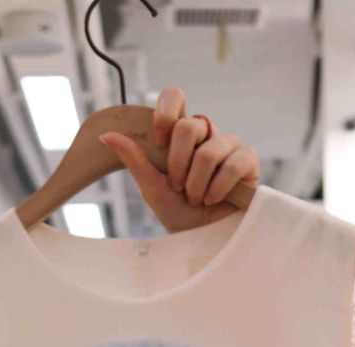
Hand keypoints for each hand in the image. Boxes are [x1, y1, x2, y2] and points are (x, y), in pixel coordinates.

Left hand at [100, 84, 259, 232]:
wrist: (204, 242)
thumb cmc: (179, 215)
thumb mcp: (152, 188)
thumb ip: (134, 160)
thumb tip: (106, 135)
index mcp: (181, 135)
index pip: (175, 97)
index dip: (165, 113)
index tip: (158, 141)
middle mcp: (206, 134)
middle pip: (188, 126)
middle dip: (178, 164)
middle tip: (178, 187)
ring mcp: (229, 145)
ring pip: (209, 150)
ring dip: (197, 184)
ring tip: (197, 200)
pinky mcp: (248, 161)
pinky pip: (234, 163)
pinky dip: (218, 187)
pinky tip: (213, 200)